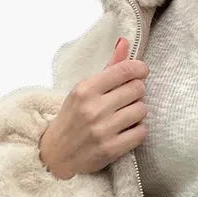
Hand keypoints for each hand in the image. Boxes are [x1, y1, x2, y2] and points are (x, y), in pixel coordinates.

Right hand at [38, 36, 148, 178]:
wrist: (55, 155)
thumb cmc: (73, 117)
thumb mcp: (84, 90)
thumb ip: (108, 67)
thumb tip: (125, 42)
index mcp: (85, 89)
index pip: (124, 70)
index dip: (139, 69)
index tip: (141, 71)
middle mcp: (93, 108)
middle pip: (137, 89)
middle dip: (136, 92)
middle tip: (126, 98)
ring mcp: (102, 130)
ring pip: (142, 110)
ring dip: (137, 112)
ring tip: (124, 115)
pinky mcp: (110, 150)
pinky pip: (141, 132)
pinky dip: (137, 131)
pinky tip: (126, 130)